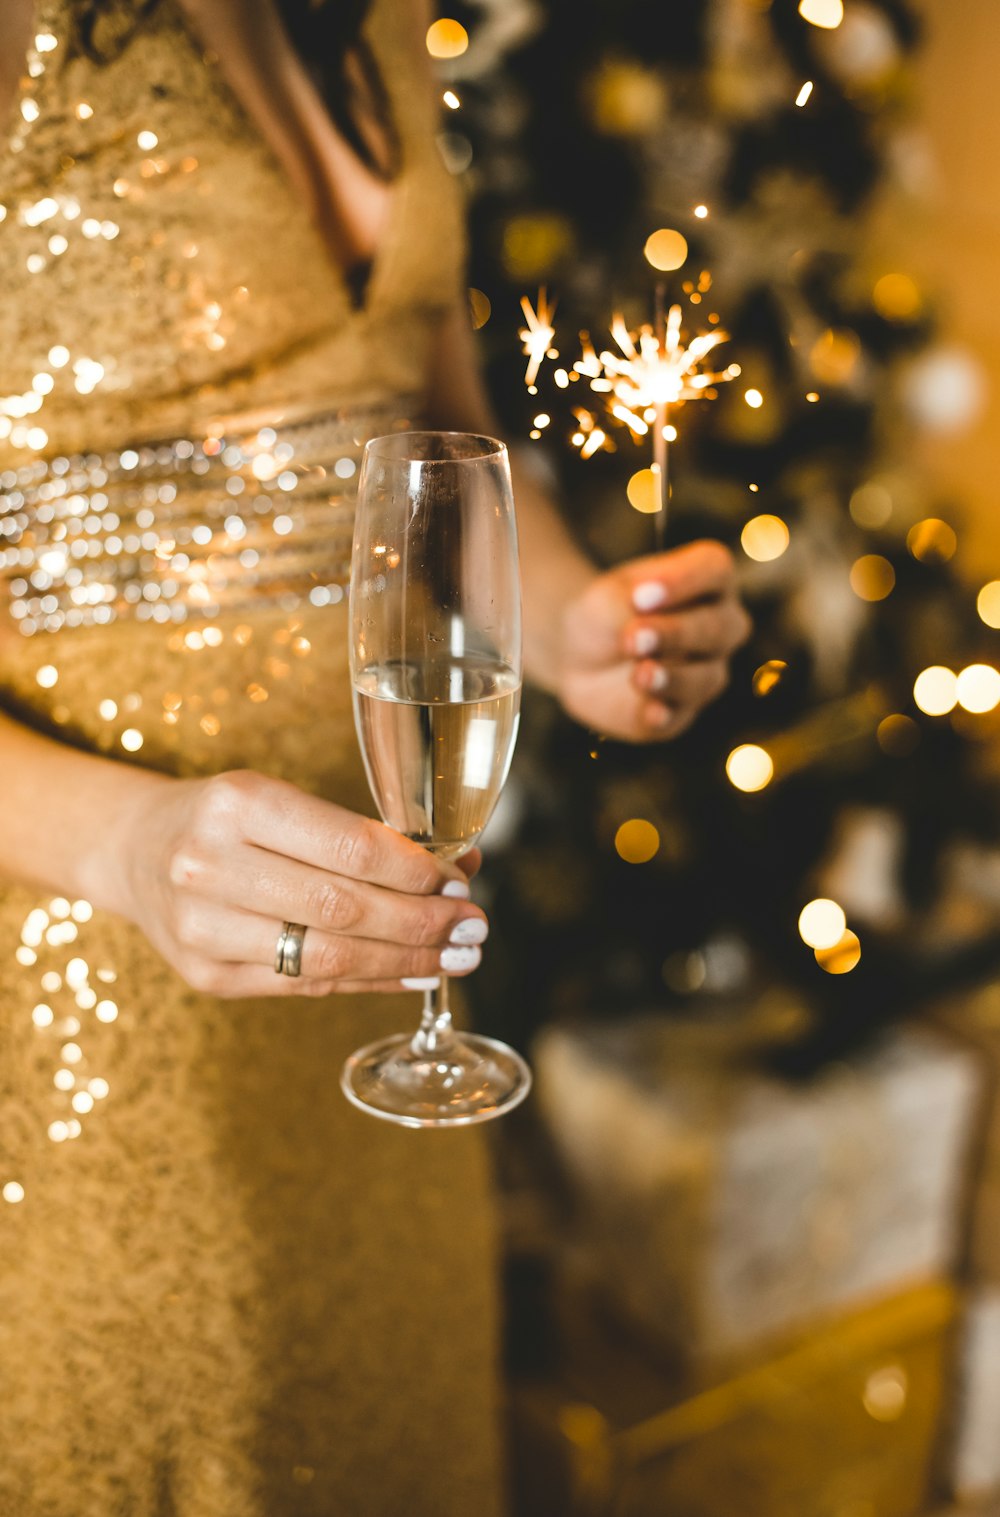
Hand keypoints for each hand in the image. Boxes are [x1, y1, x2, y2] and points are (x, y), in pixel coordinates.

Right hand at [113, 770, 487, 998]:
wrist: (136, 850)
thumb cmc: (228, 819)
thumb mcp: (282, 800)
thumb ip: (362, 834)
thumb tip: (459, 866)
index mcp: (237, 804)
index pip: (348, 847)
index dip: (414, 872)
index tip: (457, 880)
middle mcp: (209, 865)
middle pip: (342, 908)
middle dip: (421, 921)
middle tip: (474, 925)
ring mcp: (202, 928)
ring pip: (327, 956)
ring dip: (405, 960)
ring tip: (456, 956)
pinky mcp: (207, 977)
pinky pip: (305, 986)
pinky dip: (368, 981)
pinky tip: (410, 973)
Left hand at [554, 540, 750, 742]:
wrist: (581, 656)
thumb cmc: (605, 612)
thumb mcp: (605, 596)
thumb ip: (624, 602)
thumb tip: (640, 621)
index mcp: (709, 580)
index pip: (714, 570)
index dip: (684, 582)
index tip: (641, 595)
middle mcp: (721, 626)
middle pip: (719, 628)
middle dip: (676, 633)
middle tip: (634, 637)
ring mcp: (706, 671)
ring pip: (705, 677)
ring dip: (672, 677)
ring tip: (640, 674)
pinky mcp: (681, 711)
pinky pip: (680, 716)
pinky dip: (665, 714)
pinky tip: (649, 712)